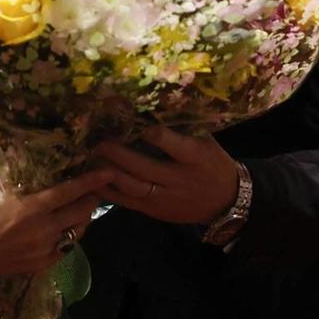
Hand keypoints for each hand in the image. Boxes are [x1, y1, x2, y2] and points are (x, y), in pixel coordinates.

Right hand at [0, 167, 115, 297]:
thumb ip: (15, 174)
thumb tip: (33, 158)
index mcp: (29, 208)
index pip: (70, 192)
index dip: (92, 181)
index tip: (109, 172)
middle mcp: (41, 230)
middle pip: (82, 212)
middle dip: (92, 199)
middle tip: (96, 189)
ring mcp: (43, 250)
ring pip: (77, 231)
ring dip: (82, 218)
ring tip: (82, 207)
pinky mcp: (41, 265)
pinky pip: (66, 247)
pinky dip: (68, 235)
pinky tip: (64, 226)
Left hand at [95, 126, 239, 225]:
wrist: (225, 202)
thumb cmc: (214, 164)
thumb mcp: (207, 142)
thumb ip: (183, 129)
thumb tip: (153, 107)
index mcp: (195, 158)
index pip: (171, 144)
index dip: (151, 133)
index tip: (134, 121)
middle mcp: (178, 179)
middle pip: (142, 167)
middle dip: (117, 153)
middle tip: (98, 140)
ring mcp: (164, 198)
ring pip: (131, 186)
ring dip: (108, 172)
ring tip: (92, 157)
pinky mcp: (154, 211)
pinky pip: (126, 202)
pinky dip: (108, 191)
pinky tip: (94, 179)